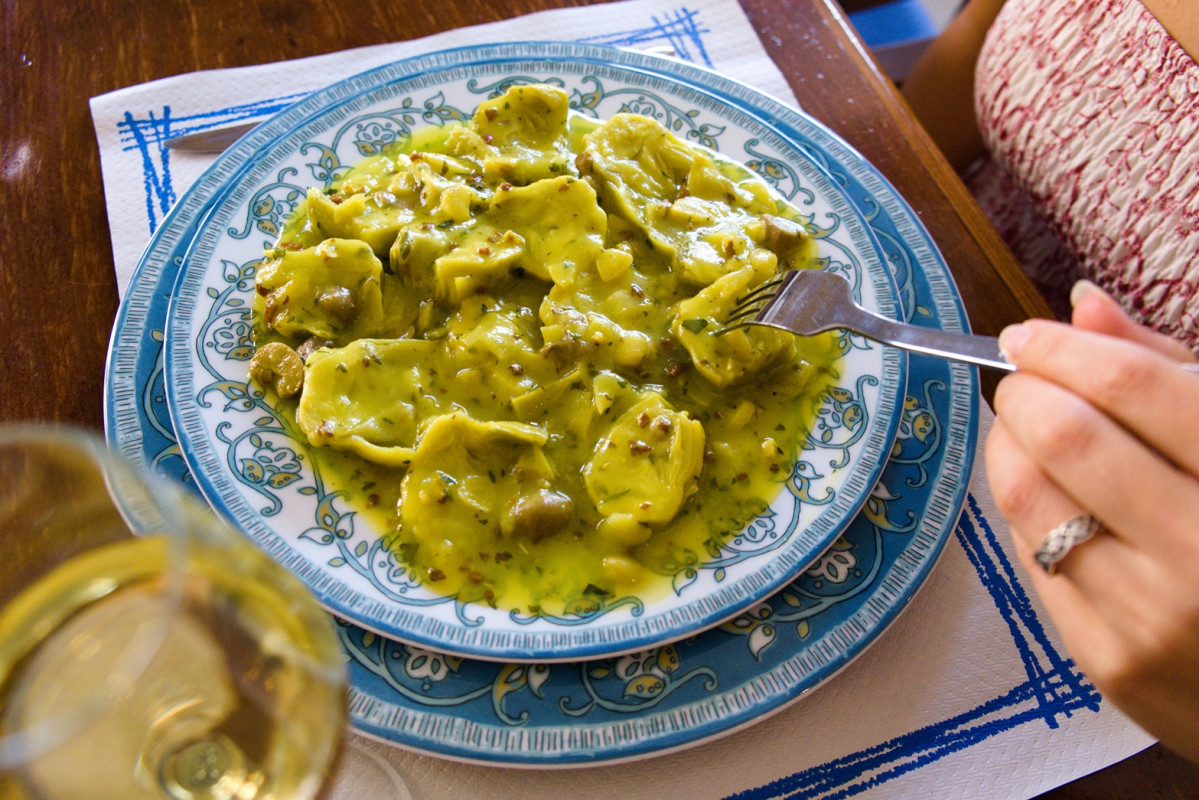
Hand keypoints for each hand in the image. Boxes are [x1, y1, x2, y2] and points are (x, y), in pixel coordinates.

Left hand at [985, 281, 1198, 760]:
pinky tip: (1049, 497)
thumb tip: (1082, 304)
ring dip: (1007, 447)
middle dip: (1025, 391)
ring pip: (1026, 497)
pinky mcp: (1108, 659)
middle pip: (1064, 435)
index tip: (1027, 336)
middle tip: (1024, 381)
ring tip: (1026, 431)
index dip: (1062, 348)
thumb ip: (1171, 371)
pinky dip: (1026, 511)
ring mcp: (1152, 614)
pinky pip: (1031, 556)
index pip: (1130, 385)